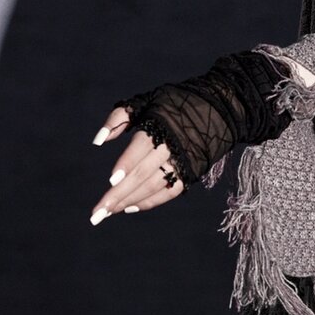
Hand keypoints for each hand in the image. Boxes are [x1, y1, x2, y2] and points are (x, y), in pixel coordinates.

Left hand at [89, 106, 185, 224]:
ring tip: (109, 212)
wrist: (216, 109)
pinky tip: (131, 208)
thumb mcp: (146, 102)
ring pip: (154, 186)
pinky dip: (151, 202)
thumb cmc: (174, 104)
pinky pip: (170, 192)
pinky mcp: (191, 173)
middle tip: (98, 212)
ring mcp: (183, 163)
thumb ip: (119, 118)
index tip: (110, 181)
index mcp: (160, 127)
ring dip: (131, 200)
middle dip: (120, 194)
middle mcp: (172, 148)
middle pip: (143, 174)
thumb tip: (98, 141)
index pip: (140, 149)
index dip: (126, 164)